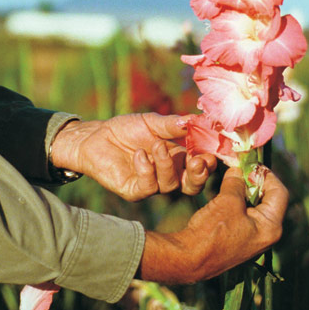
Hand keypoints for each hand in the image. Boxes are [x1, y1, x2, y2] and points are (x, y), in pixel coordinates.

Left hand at [50, 113, 216, 200]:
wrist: (96, 136)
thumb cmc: (126, 128)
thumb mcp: (152, 122)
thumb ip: (173, 124)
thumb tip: (196, 119)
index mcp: (179, 157)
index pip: (201, 166)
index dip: (209, 163)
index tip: (212, 153)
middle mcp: (169, 174)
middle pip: (193, 186)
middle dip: (198, 175)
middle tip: (196, 161)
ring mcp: (152, 184)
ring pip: (171, 185)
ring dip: (167, 164)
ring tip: (155, 145)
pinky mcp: (134, 190)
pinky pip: (148, 187)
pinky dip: (147, 170)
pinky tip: (139, 154)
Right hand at [138, 167, 287, 282]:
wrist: (190, 259)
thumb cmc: (212, 231)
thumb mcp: (227, 201)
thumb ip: (236, 183)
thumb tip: (238, 171)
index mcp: (271, 227)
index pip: (279, 193)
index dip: (266, 174)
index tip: (251, 163)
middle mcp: (266, 234)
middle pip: (268, 199)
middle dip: (254, 181)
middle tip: (240, 167)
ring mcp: (253, 238)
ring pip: (254, 206)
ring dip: (243, 190)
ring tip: (230, 177)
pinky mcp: (239, 238)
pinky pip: (244, 214)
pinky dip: (236, 201)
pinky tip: (224, 192)